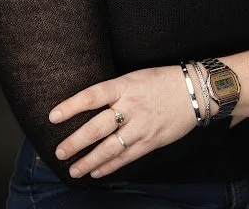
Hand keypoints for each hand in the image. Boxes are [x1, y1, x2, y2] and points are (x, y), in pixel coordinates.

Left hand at [48, 64, 196, 179]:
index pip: (92, 96)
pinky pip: (125, 158)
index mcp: (125, 86)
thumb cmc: (162, 80)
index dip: (71, 106)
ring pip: (109, 149)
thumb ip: (116, 91)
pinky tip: (96, 172)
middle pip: (96, 128)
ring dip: (88, 161)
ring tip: (73, 169)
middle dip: (75, 142)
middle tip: (59, 151)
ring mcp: (140, 127)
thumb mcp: (136, 77)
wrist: (195, 90)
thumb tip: (92, 104)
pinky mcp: (150, 142)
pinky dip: (109, 167)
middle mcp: (130, 107)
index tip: (53, 117)